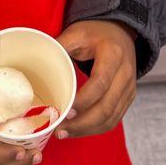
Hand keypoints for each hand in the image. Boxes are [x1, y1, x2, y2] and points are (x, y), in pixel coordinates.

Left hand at [55, 20, 136, 138]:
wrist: (120, 32)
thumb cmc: (96, 32)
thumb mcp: (77, 32)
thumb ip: (60, 46)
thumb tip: (36, 61)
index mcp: (113, 54)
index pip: (100, 83)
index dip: (83, 101)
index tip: (64, 111)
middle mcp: (126, 73)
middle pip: (107, 107)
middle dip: (82, 123)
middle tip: (60, 129)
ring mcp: (129, 88)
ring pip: (111, 118)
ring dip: (87, 130)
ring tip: (65, 132)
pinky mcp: (127, 98)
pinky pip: (114, 119)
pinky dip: (96, 128)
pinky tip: (79, 129)